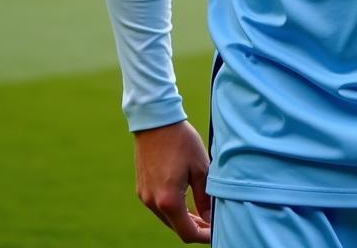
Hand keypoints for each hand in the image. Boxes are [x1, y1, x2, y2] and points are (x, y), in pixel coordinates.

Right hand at [134, 120, 212, 242]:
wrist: (156, 121)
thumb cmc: (181, 141)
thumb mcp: (200, 167)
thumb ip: (205, 197)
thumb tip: (210, 218)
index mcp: (169, 200)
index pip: (187, 233)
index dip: (203, 236)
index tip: (216, 232)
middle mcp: (153, 202)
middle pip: (176, 228)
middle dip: (195, 228)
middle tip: (212, 223)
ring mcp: (144, 196)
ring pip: (167, 218)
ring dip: (183, 219)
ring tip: (201, 213)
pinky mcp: (141, 188)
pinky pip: (158, 206)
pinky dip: (172, 209)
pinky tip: (185, 201)